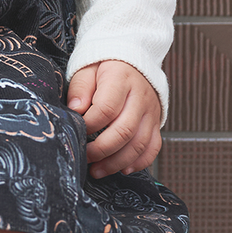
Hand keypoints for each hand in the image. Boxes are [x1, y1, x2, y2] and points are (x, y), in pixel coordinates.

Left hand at [66, 60, 161, 178]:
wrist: (132, 62)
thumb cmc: (104, 68)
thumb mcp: (87, 69)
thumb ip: (80, 88)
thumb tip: (75, 109)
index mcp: (121, 79)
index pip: (106, 108)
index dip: (90, 124)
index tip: (77, 131)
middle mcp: (140, 97)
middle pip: (124, 130)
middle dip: (101, 150)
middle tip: (85, 158)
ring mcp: (151, 112)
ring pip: (139, 144)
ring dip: (117, 162)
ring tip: (97, 170)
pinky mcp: (156, 123)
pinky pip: (153, 147)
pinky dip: (139, 162)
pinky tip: (122, 169)